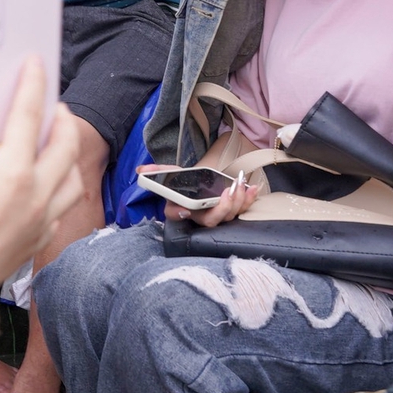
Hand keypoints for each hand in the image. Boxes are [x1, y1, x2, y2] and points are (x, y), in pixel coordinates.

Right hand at [0, 61, 82, 288]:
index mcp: (12, 171)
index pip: (29, 115)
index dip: (32, 84)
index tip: (36, 63)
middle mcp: (35, 194)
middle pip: (64, 146)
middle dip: (62, 120)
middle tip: (53, 105)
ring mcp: (40, 220)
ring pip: (72, 179)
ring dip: (67, 156)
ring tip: (54, 143)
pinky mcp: (36, 240)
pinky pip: (60, 208)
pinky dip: (59, 189)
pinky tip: (44, 185)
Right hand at [142, 163, 259, 225]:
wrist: (201, 184)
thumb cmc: (185, 182)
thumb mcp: (170, 174)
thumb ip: (156, 172)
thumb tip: (140, 171)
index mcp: (181, 209)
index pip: (177, 214)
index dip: (180, 213)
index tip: (185, 209)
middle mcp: (199, 216)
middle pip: (210, 220)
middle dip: (221, 208)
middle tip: (227, 192)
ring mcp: (216, 214)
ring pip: (228, 216)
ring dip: (237, 202)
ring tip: (240, 186)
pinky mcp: (231, 210)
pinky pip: (241, 209)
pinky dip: (248, 199)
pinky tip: (252, 188)